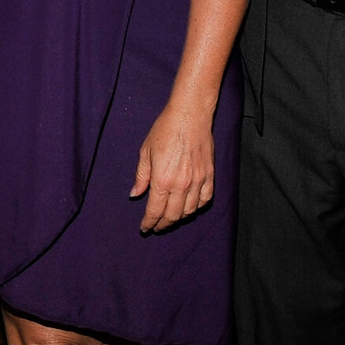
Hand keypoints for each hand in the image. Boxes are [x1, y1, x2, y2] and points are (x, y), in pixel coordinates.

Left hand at [130, 99, 216, 233]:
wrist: (190, 116)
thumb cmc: (165, 130)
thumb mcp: (145, 152)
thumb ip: (141, 177)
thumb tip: (135, 194)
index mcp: (162, 180)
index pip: (155, 210)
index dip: (149, 222)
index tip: (145, 228)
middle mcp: (181, 184)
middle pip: (173, 215)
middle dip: (163, 224)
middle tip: (156, 226)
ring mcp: (198, 181)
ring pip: (189, 211)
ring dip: (179, 218)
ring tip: (170, 218)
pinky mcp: (210, 175)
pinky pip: (205, 199)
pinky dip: (197, 207)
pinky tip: (190, 207)